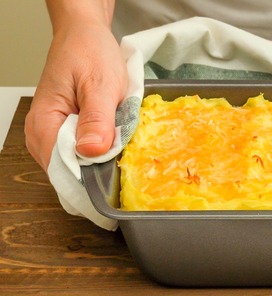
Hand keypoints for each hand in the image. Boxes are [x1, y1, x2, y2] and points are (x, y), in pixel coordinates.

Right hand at [25, 20, 125, 171]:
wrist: (86, 36)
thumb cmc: (91, 55)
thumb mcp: (101, 85)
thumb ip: (97, 119)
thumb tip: (91, 151)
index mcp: (44, 123)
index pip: (62, 169)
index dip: (89, 179)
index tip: (115, 178)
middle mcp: (41, 134)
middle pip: (70, 172)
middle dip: (98, 172)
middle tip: (125, 161)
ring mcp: (52, 135)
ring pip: (78, 166)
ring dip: (101, 162)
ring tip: (121, 148)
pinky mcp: (65, 133)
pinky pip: (82, 154)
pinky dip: (100, 152)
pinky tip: (114, 143)